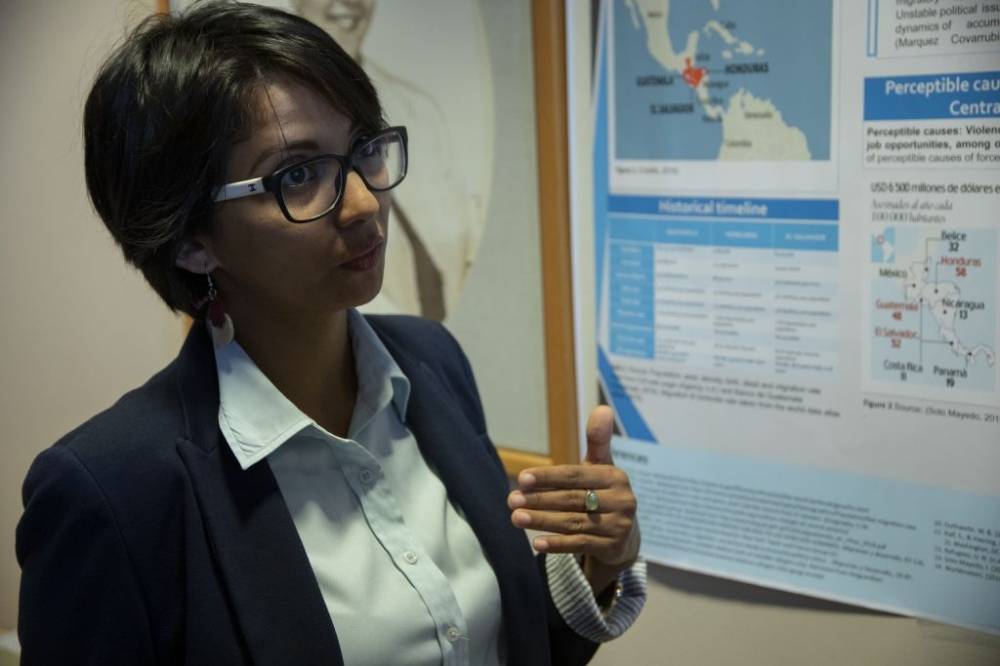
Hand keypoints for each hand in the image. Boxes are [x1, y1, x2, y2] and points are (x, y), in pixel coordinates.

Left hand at [507, 406, 639, 593]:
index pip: (575, 475)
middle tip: (510, 500)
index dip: (547, 477)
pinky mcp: (614, 548)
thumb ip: (598, 440)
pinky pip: (580, 544)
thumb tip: (603, 408)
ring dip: (542, 520)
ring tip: (516, 518)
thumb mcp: (600, 468)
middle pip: (572, 499)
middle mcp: (622, 500)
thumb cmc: (603, 494)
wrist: (624, 537)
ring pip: (573, 522)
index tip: (521, 479)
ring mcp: (619, 526)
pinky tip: (536, 543)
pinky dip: (557, 544)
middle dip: (539, 499)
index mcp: (615, 476)